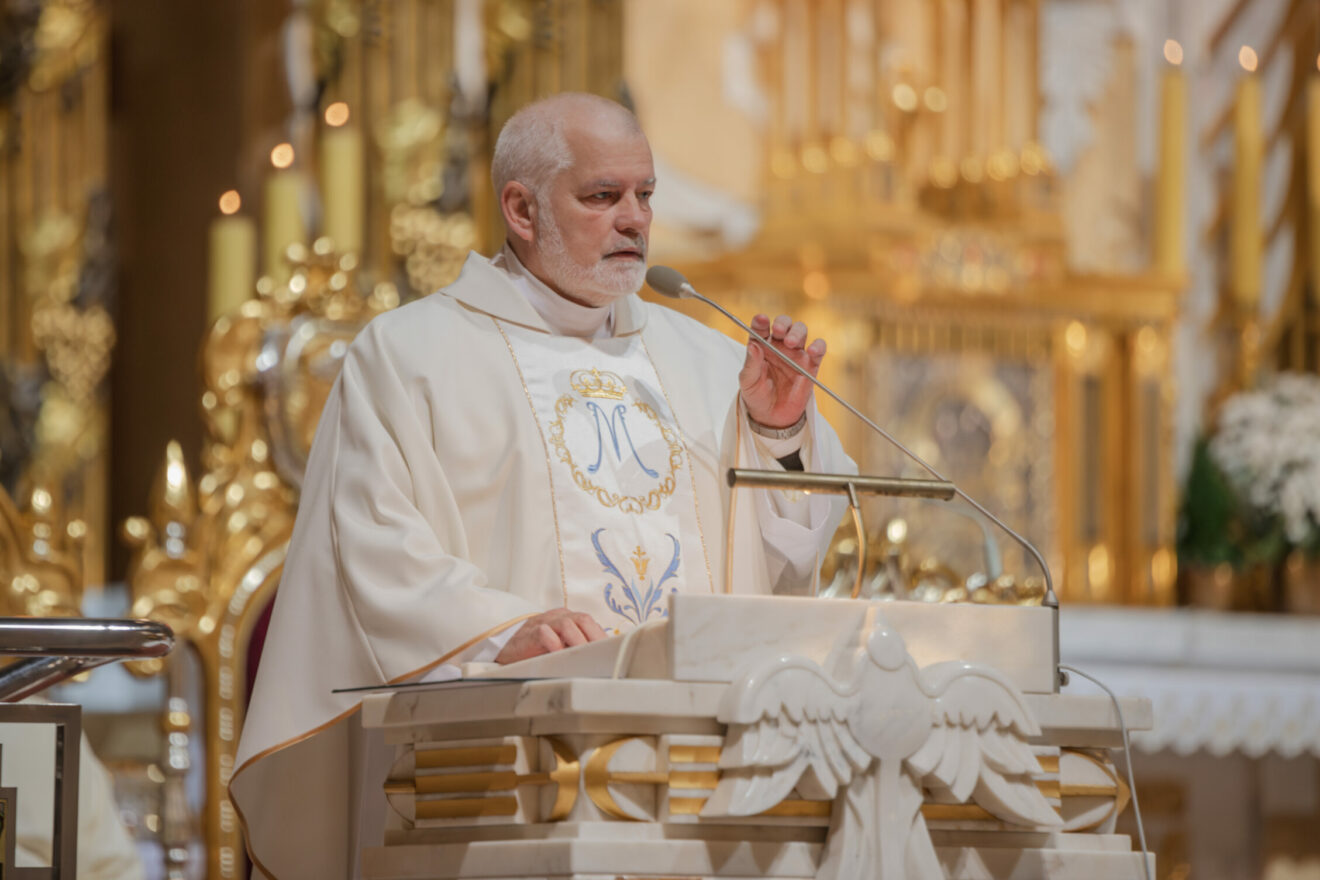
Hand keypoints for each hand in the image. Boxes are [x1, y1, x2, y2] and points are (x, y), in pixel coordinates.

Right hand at [495, 608, 607, 663]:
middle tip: (601, 657)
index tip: (612, 653)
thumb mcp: (560, 647)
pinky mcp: (530, 632)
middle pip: (583, 619)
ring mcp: (543, 622)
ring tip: (584, 658)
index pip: (590, 623)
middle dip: (594, 638)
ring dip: (578, 641)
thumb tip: (601, 663)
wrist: (506, 648)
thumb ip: (576, 649)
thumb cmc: (536, 650)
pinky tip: (560, 656)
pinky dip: (555, 644)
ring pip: (567, 623)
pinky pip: (545, 632)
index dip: (602, 638)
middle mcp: (558, 617)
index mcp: (568, 618)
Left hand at [739, 313, 826, 428]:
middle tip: (778, 331)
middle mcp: (779, 345)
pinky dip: (818, 346)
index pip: (760, 327)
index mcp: (761, 345)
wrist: (772, 416)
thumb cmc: (756, 395)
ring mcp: (795, 353)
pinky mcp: (810, 364)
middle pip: (784, 324)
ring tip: (791, 343)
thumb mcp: (748, 381)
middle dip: (783, 323)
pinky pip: (819, 350)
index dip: (761, 321)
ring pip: (801, 331)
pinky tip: (813, 351)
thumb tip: (753, 345)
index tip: (761, 320)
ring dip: (797, 332)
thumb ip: (751, 363)